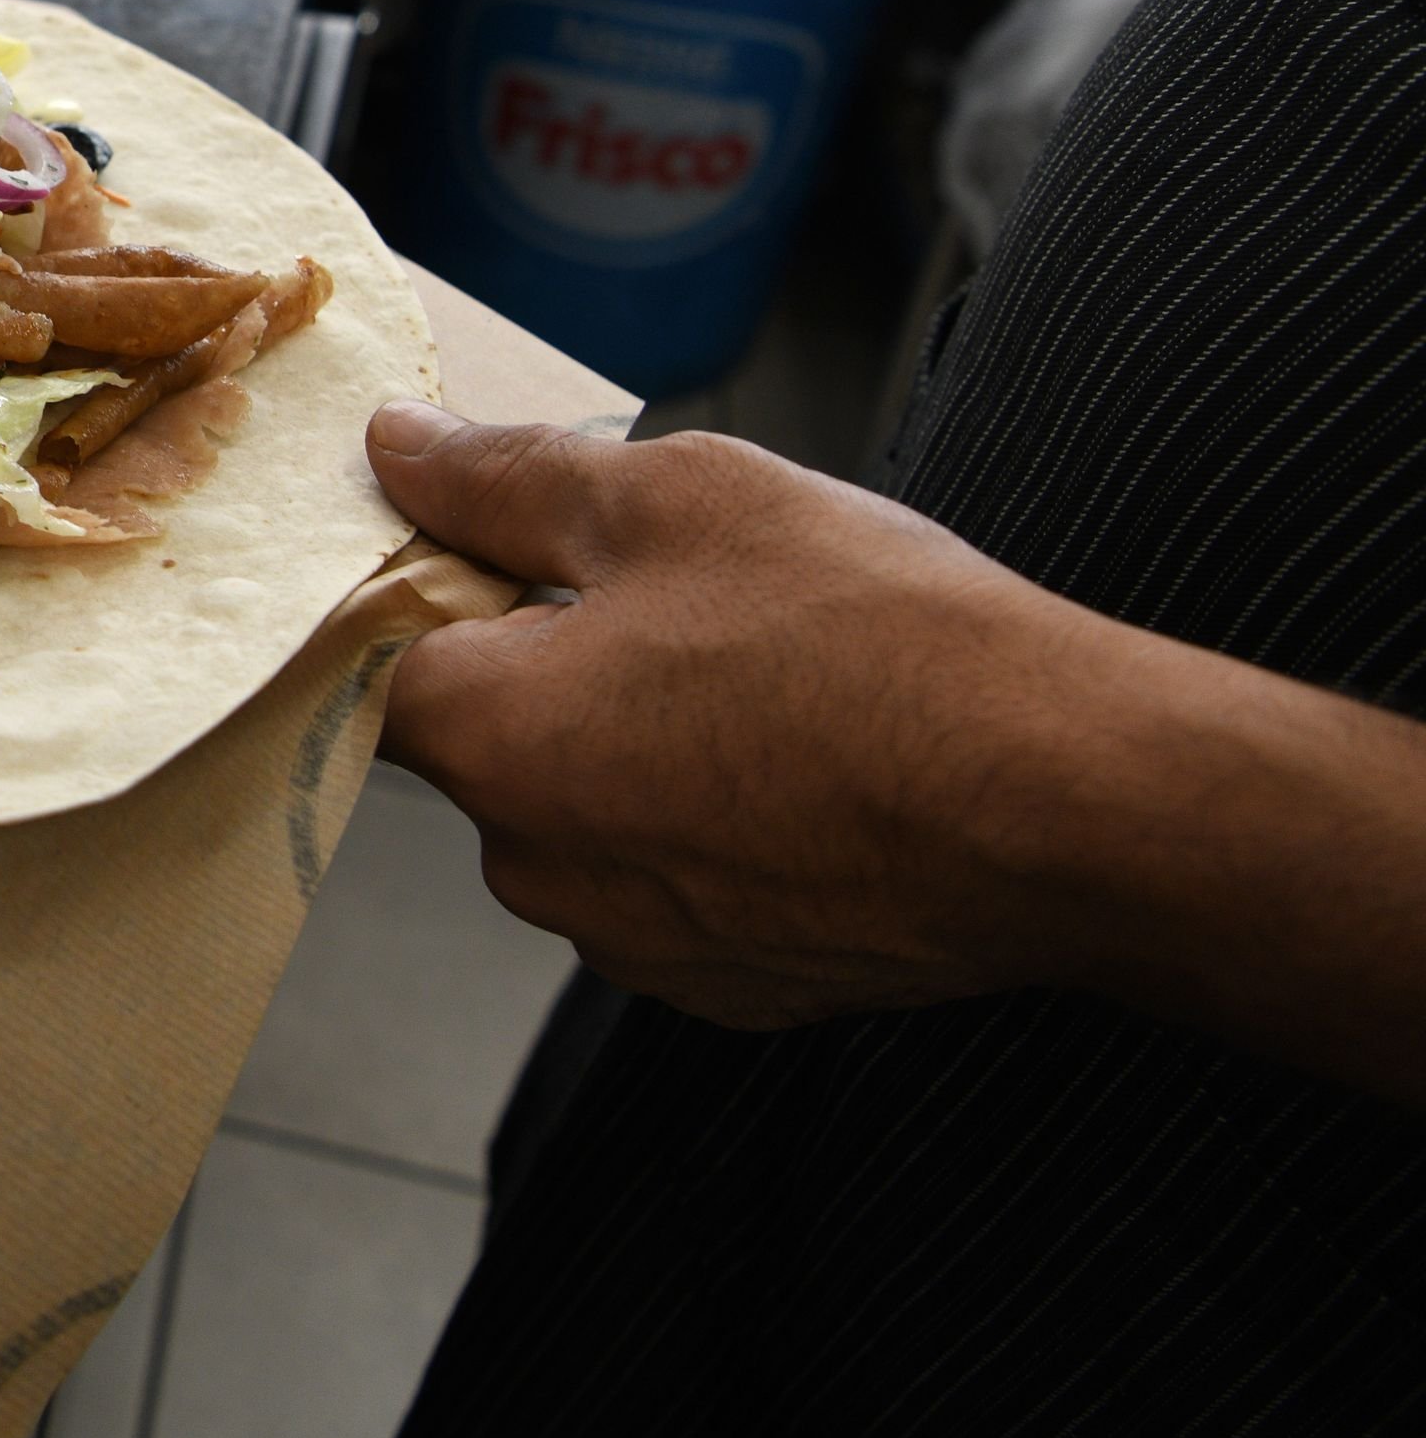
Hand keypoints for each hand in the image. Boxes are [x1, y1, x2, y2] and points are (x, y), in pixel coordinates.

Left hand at [363, 402, 1103, 1028]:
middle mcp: (533, 865)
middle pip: (484, 738)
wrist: (1068, 805)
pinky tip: (814, 763)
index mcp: (489, 739)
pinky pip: (675, 878)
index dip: (422, 585)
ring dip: (641, 740)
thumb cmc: (878, 640)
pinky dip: (719, 819)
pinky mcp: (727, 988)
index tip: (498, 538)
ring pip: (587, 808)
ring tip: (771, 675)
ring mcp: (631, 942)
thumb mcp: (675, 498)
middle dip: (549, 659)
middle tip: (681, 593)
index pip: (368, 660)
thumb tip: (399, 450)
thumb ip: (507, 477)